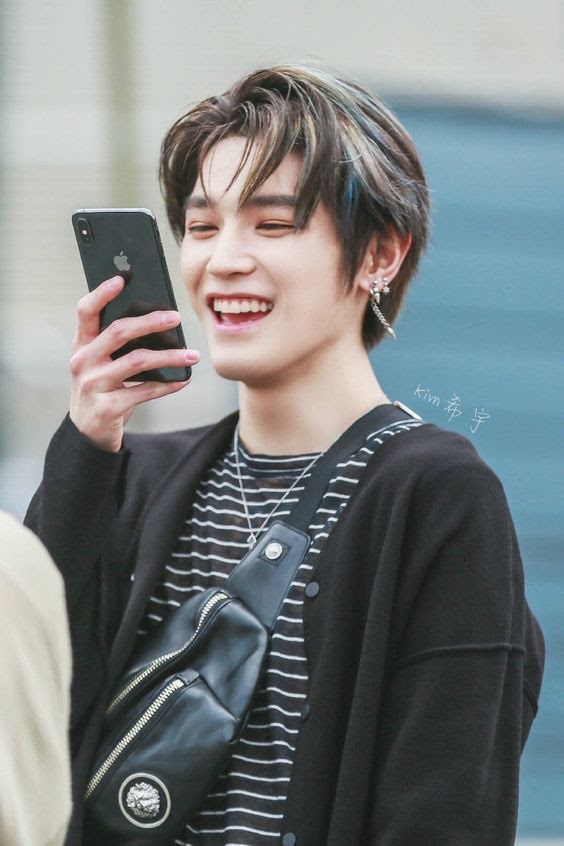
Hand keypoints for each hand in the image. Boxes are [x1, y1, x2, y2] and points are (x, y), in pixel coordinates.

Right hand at [69, 275, 198, 451]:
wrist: (88, 432)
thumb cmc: (101, 389)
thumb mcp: (100, 364)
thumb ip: (116, 344)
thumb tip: (157, 321)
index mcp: (81, 345)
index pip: (86, 311)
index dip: (102, 293)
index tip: (122, 278)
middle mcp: (83, 361)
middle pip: (118, 332)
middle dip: (150, 322)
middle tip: (176, 317)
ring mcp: (93, 385)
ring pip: (137, 361)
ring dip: (169, 357)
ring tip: (192, 355)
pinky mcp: (108, 407)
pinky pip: (144, 391)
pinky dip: (168, 385)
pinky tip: (183, 380)